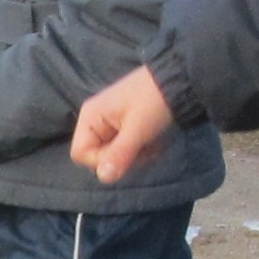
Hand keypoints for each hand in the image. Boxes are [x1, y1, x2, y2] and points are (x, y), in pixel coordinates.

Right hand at [70, 67, 177, 182]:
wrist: (177, 80)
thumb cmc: (153, 102)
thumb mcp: (137, 130)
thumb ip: (119, 154)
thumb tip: (103, 178)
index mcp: (90, 117)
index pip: (80, 154)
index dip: (101, 161)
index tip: (125, 155)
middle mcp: (94, 119)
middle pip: (97, 155)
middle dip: (121, 158)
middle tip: (142, 149)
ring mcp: (109, 122)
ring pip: (113, 153)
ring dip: (133, 155)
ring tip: (151, 144)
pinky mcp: (123, 124)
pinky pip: (123, 146)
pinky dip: (138, 148)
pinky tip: (152, 141)